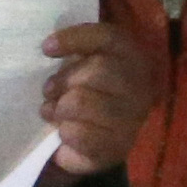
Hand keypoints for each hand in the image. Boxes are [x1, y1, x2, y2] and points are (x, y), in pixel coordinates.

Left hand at [38, 20, 155, 178]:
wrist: (102, 139)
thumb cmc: (88, 93)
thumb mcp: (84, 65)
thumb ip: (74, 54)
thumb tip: (50, 48)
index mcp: (131, 58)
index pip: (107, 38)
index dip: (75, 38)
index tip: (46, 48)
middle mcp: (139, 87)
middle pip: (96, 70)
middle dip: (63, 80)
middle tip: (49, 90)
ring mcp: (132, 120)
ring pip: (81, 101)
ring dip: (58, 107)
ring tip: (52, 111)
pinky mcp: (118, 148)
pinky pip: (80, 134)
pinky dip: (64, 131)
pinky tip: (64, 131)